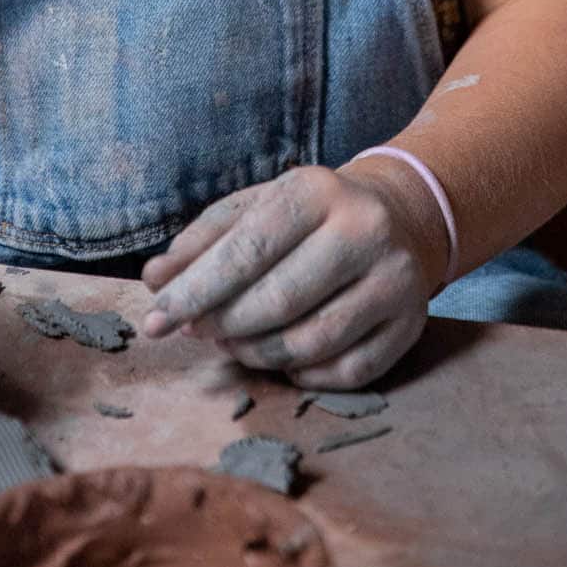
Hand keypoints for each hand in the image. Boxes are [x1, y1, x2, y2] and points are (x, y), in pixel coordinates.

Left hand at [138, 161, 448, 390]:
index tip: (157, 320)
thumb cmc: (311, 213)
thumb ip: (203, 241)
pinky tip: (283, 359)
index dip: (195, 292)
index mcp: (317, 191)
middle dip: (224, 326)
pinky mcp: (410, 325)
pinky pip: (348, 372)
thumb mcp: (257, 206)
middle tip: (197, 332)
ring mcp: (394, 281)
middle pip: (278, 301)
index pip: (247, 251)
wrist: (401, 214)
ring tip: (234, 343)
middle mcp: (363, 231)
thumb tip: (156, 281)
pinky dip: (304, 374)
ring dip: (258, 354)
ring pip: (311, 343)